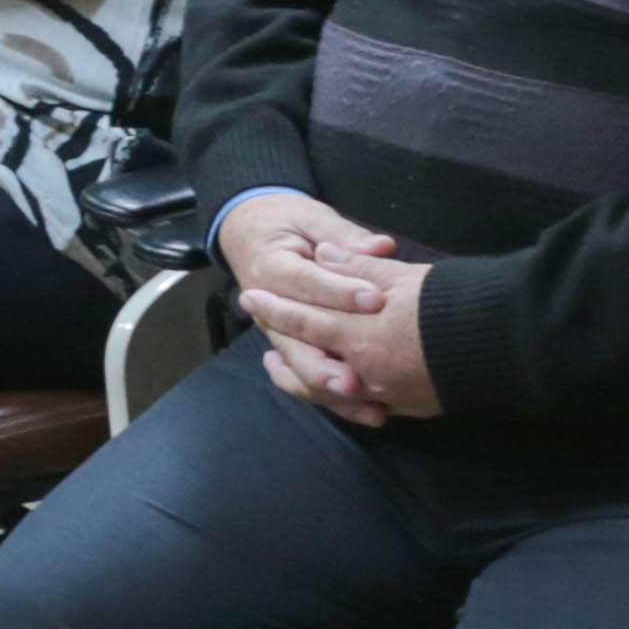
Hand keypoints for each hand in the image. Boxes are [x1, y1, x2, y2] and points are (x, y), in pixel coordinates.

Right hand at [219, 190, 432, 419]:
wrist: (248, 233)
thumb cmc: (284, 223)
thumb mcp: (309, 216)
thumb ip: (343, 234)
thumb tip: (380, 247)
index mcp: (272, 268)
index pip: (307, 283)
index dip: (341, 293)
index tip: (376, 300)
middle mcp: (268, 309)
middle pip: (294, 343)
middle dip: (326, 364)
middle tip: (357, 380)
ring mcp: (278, 334)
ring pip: (299, 368)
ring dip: (331, 389)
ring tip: (368, 406)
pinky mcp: (291, 348)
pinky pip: (308, 378)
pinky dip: (335, 400)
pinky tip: (370, 412)